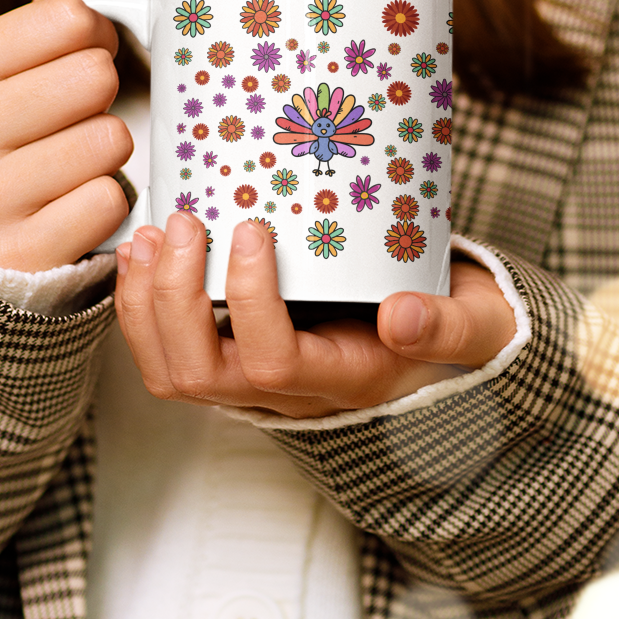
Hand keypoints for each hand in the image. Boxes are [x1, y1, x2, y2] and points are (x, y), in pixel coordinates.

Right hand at [0, 0, 141, 272]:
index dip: (91, 37)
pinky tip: (69, 203)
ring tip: (66, 161)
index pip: (73, 19)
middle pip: (96, 78)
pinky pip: (109, 202)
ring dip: (104, 151)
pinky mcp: (19, 256)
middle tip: (70, 115)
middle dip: (99, 95)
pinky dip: (104, 202)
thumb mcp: (15, 54)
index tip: (67, 59)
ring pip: (109, 142)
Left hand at [115, 213, 515, 416]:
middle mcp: (289, 394)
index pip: (274, 365)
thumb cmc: (457, 326)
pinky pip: (166, 352)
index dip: (249, 302)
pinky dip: (140, 304)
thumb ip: (451, 326)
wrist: (445, 340)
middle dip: (176, 299)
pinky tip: (142, 251)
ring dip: (146, 304)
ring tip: (152, 235)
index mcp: (345, 382)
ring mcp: (254, 380)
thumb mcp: (478, 325)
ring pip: (173, 372)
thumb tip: (402, 318)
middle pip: (202, 376)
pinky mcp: (233, 356)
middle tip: (185, 225)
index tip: (254, 229)